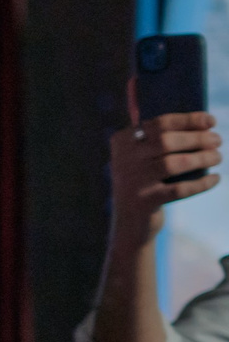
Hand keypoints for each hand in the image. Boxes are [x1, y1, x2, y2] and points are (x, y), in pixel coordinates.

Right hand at [112, 89, 220, 241]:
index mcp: (122, 142)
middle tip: (218, 140)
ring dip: (203, 158)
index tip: (212, 121)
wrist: (129, 222)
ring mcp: (132, 182)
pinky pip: (180, 189)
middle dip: (198, 139)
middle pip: (167, 141)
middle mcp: (123, 160)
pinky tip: (215, 179)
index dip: (190, 120)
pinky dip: (201, 183)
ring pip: (174, 163)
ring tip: (217, 157)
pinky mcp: (144, 202)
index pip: (160, 123)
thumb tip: (204, 124)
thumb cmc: (145, 182)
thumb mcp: (144, 158)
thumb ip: (162, 140)